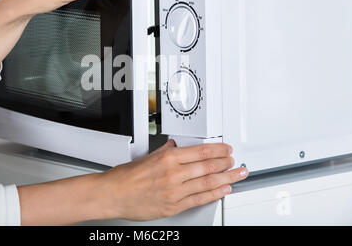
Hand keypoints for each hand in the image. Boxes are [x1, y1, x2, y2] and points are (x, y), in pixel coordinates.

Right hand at [102, 140, 247, 220]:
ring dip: (226, 178)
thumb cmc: (126, 177)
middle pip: (208, 167)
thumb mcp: (148, 156)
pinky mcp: (174, 206)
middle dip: (226, 163)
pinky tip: (223, 190)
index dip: (218, 150)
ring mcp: (175, 191)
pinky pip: (199, 199)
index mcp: (167, 158)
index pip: (200, 152)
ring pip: (207, 183)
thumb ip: (165, 151)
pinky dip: (214, 194)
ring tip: (237, 174)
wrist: (113, 194)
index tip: (226, 149)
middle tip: (235, 162)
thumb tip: (177, 146)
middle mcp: (173, 174)